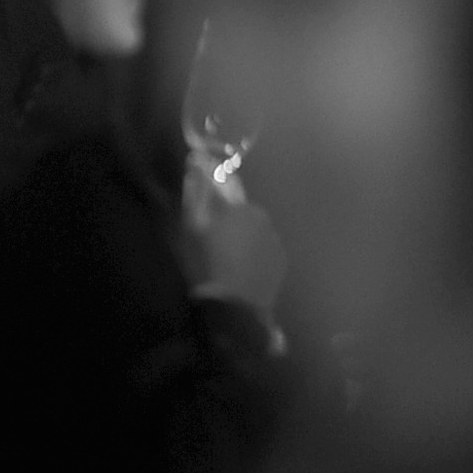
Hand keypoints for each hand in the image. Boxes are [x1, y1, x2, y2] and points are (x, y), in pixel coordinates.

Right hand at [177, 166, 287, 316]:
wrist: (236, 308)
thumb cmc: (207, 266)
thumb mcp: (191, 231)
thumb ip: (195, 196)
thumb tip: (196, 163)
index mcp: (237, 206)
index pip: (224, 186)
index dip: (213, 194)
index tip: (204, 207)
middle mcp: (261, 217)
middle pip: (241, 211)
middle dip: (229, 219)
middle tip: (214, 241)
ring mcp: (274, 239)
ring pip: (255, 230)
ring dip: (244, 237)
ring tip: (229, 259)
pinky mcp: (281, 260)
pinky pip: (265, 249)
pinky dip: (256, 254)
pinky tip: (244, 270)